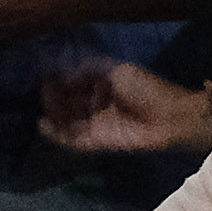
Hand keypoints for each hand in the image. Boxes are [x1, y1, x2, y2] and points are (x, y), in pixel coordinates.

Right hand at [38, 60, 211, 156]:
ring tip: (41, 109)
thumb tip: (62, 70)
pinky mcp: (98, 141)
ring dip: (53, 115)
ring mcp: (97, 122)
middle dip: (54, 97)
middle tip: (41, 92)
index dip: (59, 77)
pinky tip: (43, 126)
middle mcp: (97, 101)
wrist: (170, 118)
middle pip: (68, 100)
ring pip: (68, 119)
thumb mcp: (117, 70)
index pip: (74, 79)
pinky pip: (73, 139)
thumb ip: (88, 69)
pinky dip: (58, 134)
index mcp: (104, 81)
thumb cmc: (147, 89)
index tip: (44, 73)